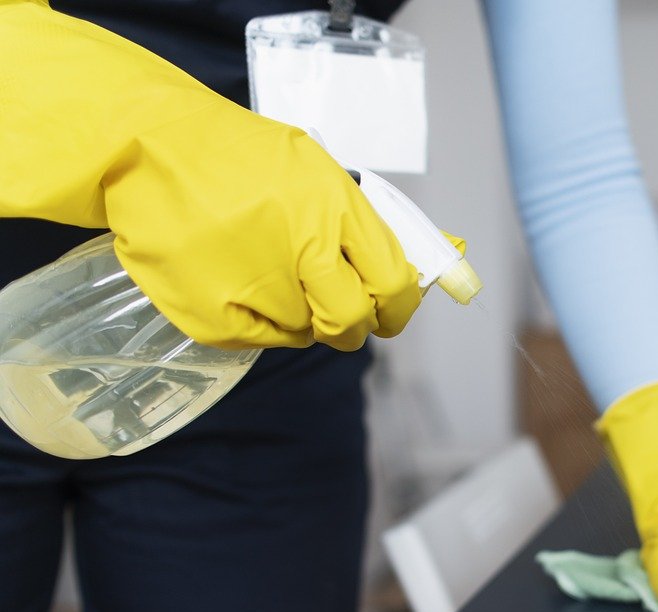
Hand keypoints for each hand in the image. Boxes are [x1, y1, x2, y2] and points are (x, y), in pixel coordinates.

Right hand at [1, 1, 419, 350]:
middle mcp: (300, 246)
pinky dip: (257, 321)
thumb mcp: (315, 170)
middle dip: (353, 325)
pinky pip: (261, 340)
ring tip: (264, 272)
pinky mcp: (213, 314)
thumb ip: (367, 223)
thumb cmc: (238, 158)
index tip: (392, 312)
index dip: (399, 307)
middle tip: (338, 314)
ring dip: (298, 315)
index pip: (394, 283)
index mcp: (334, 205)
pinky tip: (235, 282)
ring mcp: (254, 283)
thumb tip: (433, 262)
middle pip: (353, 321)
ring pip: (305, 333)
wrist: (144, 145)